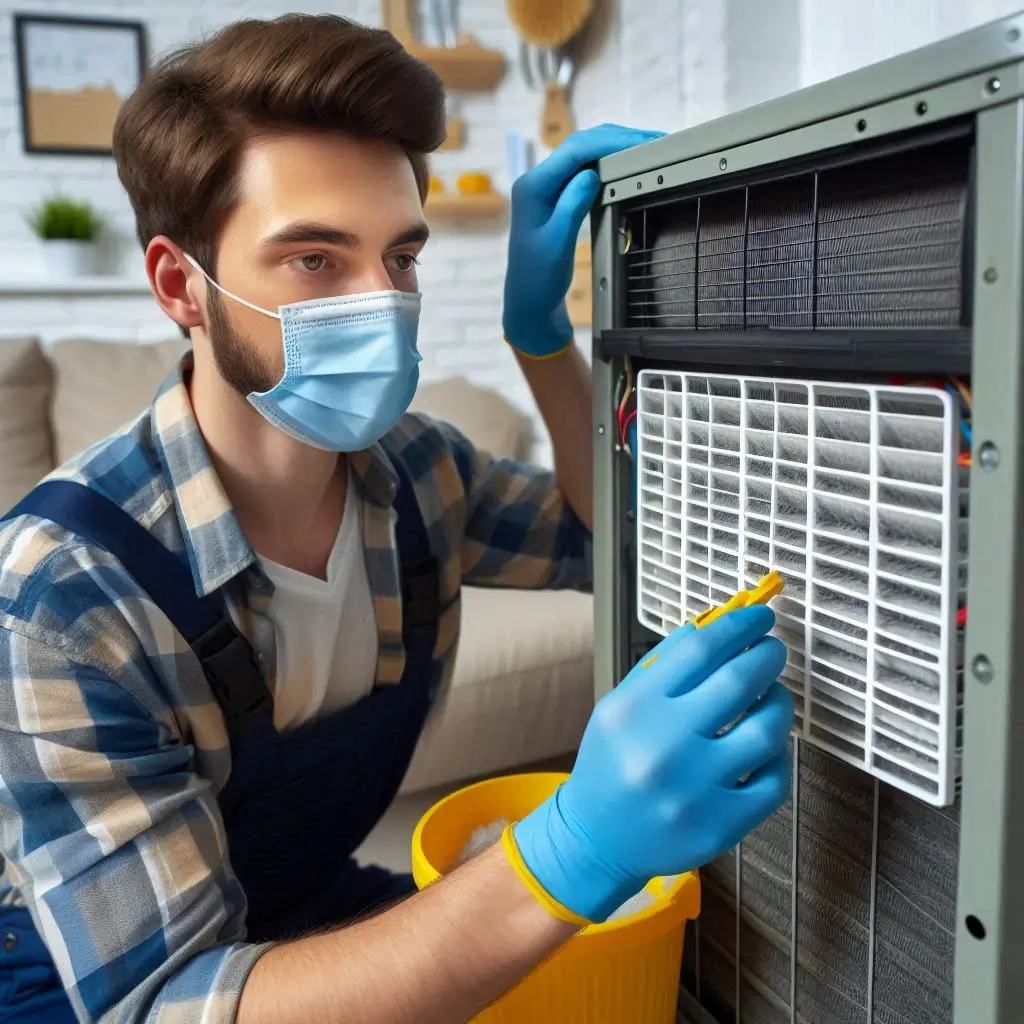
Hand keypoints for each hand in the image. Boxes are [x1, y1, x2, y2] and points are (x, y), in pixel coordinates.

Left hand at [502, 124, 663, 358]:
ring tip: (647, 149)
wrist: (529, 302)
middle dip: (617, 139)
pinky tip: (626, 166)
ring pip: (583, 154)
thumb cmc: (539, 278)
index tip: (642, 144)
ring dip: (614, 148)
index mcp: (533, 187)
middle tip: (655, 141)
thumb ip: (572, 204)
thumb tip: (591, 173)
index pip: (575, 150)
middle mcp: (537, 181)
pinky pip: (583, 170)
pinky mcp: (556, 198)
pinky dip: (607, 164)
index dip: (610, 143)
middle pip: (580, 145)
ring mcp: (546, 188)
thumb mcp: (558, 242)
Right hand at [512, 607, 792, 921]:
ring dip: (779, 703)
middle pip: (738, 682)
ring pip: (766, 731)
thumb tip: (715, 625)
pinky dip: (779, 756)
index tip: (760, 617)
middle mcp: (663, 747)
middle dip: (767, 656)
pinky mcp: (720, 825)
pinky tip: (767, 745)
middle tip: (773, 650)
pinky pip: (774, 781)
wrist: (596, 837)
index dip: (740, 626)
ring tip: (772, 696)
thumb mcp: (621, 704)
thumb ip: (664, 664)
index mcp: (635, 709)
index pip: (700, 650)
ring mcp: (695, 790)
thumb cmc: (613, 762)